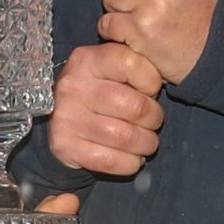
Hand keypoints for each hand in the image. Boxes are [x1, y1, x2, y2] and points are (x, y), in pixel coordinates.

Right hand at [44, 42, 165, 178]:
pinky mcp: (64, 146)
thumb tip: (162, 69)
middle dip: (154, 118)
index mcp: (88, 59)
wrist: (61, 119)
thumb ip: (136, 62)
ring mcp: (66, 117)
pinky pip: (110, 161)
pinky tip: (132, 157)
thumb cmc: (102, 90)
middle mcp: (73, 85)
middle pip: (136, 107)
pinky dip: (130, 163)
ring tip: (146, 141)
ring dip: (146, 143)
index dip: (151, 81)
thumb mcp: (114, 67)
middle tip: (152, 121)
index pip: (131, 63)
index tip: (149, 90)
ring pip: (126, 137)